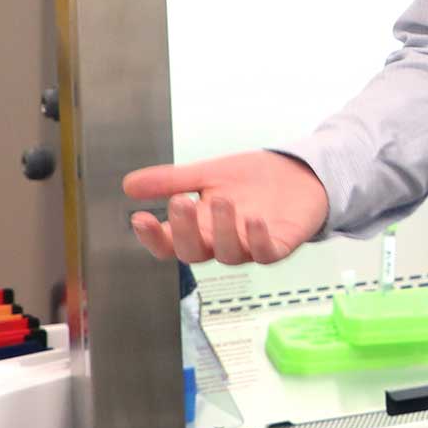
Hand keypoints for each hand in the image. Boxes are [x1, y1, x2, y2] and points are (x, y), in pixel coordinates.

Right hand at [123, 151, 329, 265]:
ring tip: (221, 200)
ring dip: (222, 229)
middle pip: (194, 251)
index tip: (139, 217)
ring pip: (228, 254)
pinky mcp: (280, 245)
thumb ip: (171, 180)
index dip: (151, 236)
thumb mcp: (208, 174)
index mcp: (199, 228)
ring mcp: (250, 247)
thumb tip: (127, 184)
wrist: (300, 173)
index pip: (168, 242)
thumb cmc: (252, 180)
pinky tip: (253, 219)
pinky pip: (266, 252)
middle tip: (179, 201)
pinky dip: (258, 239)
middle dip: (184, 229)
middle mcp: (221, 242)